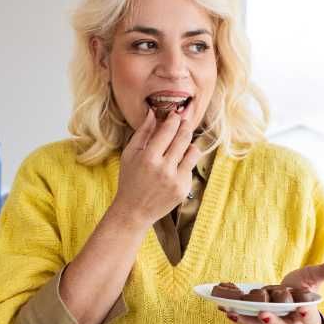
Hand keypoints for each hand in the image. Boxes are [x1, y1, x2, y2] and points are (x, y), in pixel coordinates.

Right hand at [110, 107, 202, 227]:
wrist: (134, 211)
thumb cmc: (130, 180)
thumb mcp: (130, 154)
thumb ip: (143, 132)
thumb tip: (153, 113)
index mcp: (148, 158)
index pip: (168, 131)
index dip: (174, 119)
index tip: (175, 114)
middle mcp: (164, 169)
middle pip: (183, 138)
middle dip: (185, 126)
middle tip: (184, 120)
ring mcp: (176, 180)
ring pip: (193, 151)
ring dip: (189, 143)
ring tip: (183, 140)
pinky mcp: (184, 189)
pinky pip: (191, 167)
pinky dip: (185, 162)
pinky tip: (176, 163)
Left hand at [220, 260, 323, 323]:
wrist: (289, 302)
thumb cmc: (302, 289)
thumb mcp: (314, 278)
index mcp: (305, 314)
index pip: (307, 315)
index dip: (305, 313)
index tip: (301, 308)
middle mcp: (288, 322)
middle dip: (273, 322)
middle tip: (265, 315)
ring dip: (246, 320)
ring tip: (233, 313)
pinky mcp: (257, 322)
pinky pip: (246, 321)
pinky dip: (235, 315)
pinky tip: (223, 308)